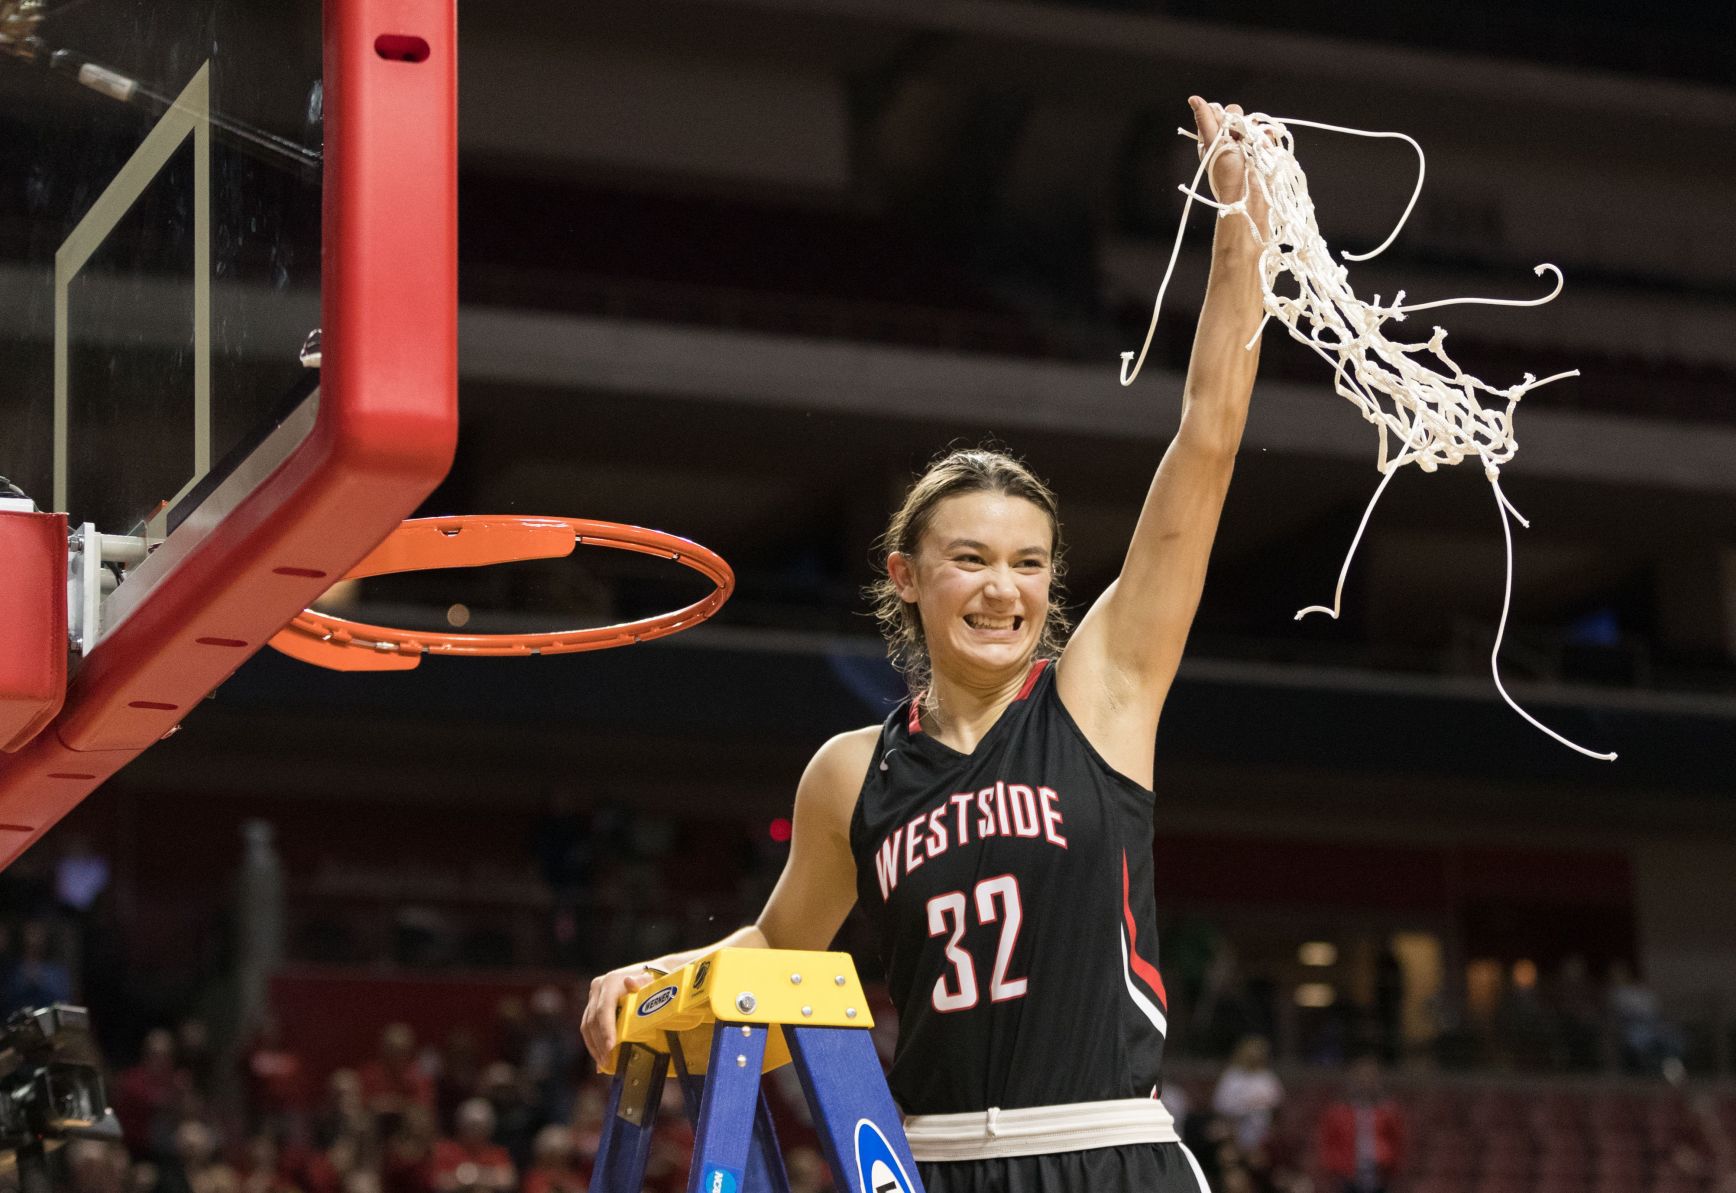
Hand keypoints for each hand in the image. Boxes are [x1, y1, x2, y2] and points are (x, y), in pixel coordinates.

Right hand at [581, 964, 660, 1066]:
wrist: (650, 973)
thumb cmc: (653, 981)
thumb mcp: (651, 982)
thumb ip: (641, 984)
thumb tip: (630, 982)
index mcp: (611, 982)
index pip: (604, 1009)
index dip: (606, 1029)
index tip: (611, 1047)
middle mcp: (598, 988)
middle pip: (593, 1020)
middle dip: (600, 1043)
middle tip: (607, 1061)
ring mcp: (593, 997)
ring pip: (587, 1026)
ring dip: (594, 1047)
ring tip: (604, 1063)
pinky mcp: (592, 1006)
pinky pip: (588, 1027)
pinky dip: (593, 1044)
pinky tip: (599, 1058)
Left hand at [1189, 96, 1269, 241]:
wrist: (1249, 193)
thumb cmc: (1227, 172)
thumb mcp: (1213, 143)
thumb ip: (1206, 120)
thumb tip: (1193, 98)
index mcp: (1212, 138)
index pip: (1217, 112)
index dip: (1221, 116)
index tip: (1224, 128)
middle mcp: (1228, 139)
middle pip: (1235, 114)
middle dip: (1239, 122)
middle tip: (1238, 138)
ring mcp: (1246, 143)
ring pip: (1251, 121)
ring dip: (1253, 129)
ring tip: (1252, 144)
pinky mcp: (1261, 148)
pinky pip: (1266, 132)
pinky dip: (1267, 134)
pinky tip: (1266, 141)